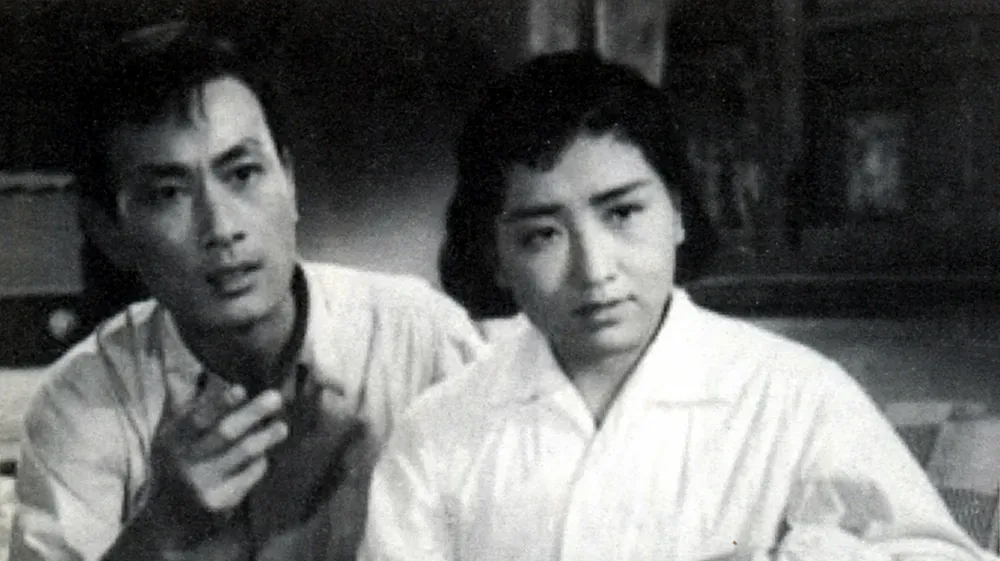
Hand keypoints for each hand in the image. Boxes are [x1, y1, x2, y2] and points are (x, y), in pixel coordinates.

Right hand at [150, 385, 288, 527]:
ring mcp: (204, 484)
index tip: (241, 388)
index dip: (219, 402)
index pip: (197, 418)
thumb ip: (176, 405)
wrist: (167, 520)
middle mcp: (186, 462)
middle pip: (224, 433)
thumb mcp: (166, 436)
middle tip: (275, 397)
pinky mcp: (220, 502)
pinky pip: (248, 476)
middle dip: (252, 414)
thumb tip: (176, 371)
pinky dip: (259, 463)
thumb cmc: (174, 465)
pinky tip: (265, 455)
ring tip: (282, 427)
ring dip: (265, 438)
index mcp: (172, 440)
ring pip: (241, 455)